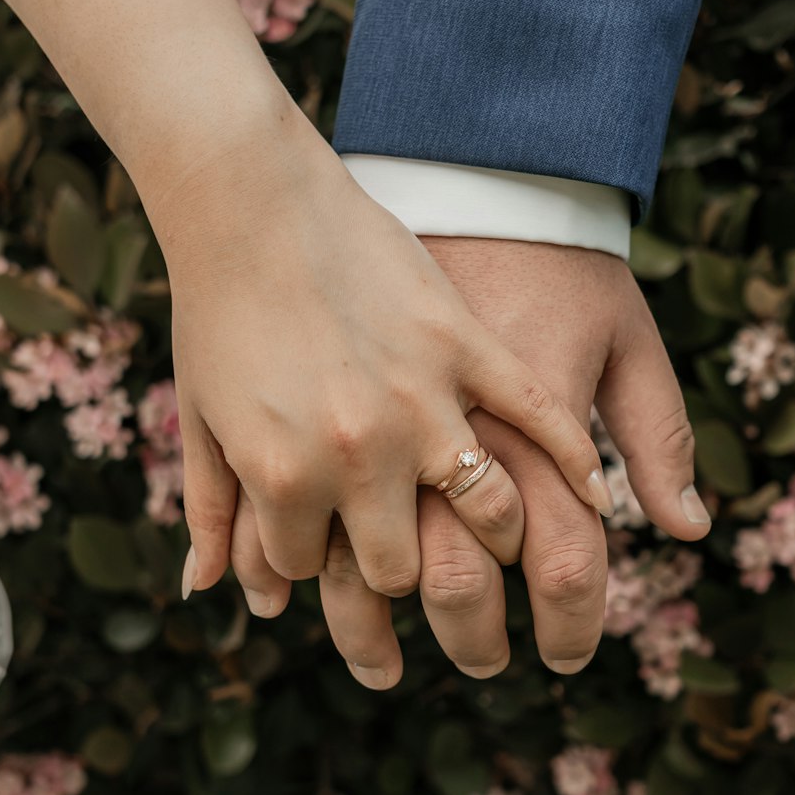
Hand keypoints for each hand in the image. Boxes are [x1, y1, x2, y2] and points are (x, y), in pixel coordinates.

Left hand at [152, 102, 611, 611]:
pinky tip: (596, 496)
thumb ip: (210, 514)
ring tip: (487, 534)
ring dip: (488, 539)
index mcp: (282, 476)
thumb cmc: (215, 310)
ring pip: (487, 516)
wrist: (250, 202)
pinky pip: (540, 419)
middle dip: (391, 565)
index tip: (314, 531)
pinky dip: (577, 462)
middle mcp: (359, 454)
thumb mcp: (198, 418)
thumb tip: (208, 592)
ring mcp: (422, 400)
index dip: (306, 553)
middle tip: (397, 544)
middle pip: (400, 569)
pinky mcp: (465, 346)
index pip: (308, 569)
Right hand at [317, 237, 712, 687]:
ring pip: (361, 573)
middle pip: (456, 587)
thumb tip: (686, 532)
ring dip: (368, 632)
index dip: (572, 621)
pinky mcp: (285, 430)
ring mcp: (357, 438)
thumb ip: (653, 435)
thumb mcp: (618, 336)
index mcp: (531, 420)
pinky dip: (282, 570)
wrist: (406, 179)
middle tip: (482, 664)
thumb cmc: (544, 258)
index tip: (565, 655)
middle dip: (472, 640)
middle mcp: (438, 440)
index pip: (565, 557)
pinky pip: (279, 528)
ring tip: (383, 667)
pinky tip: (285, 598)